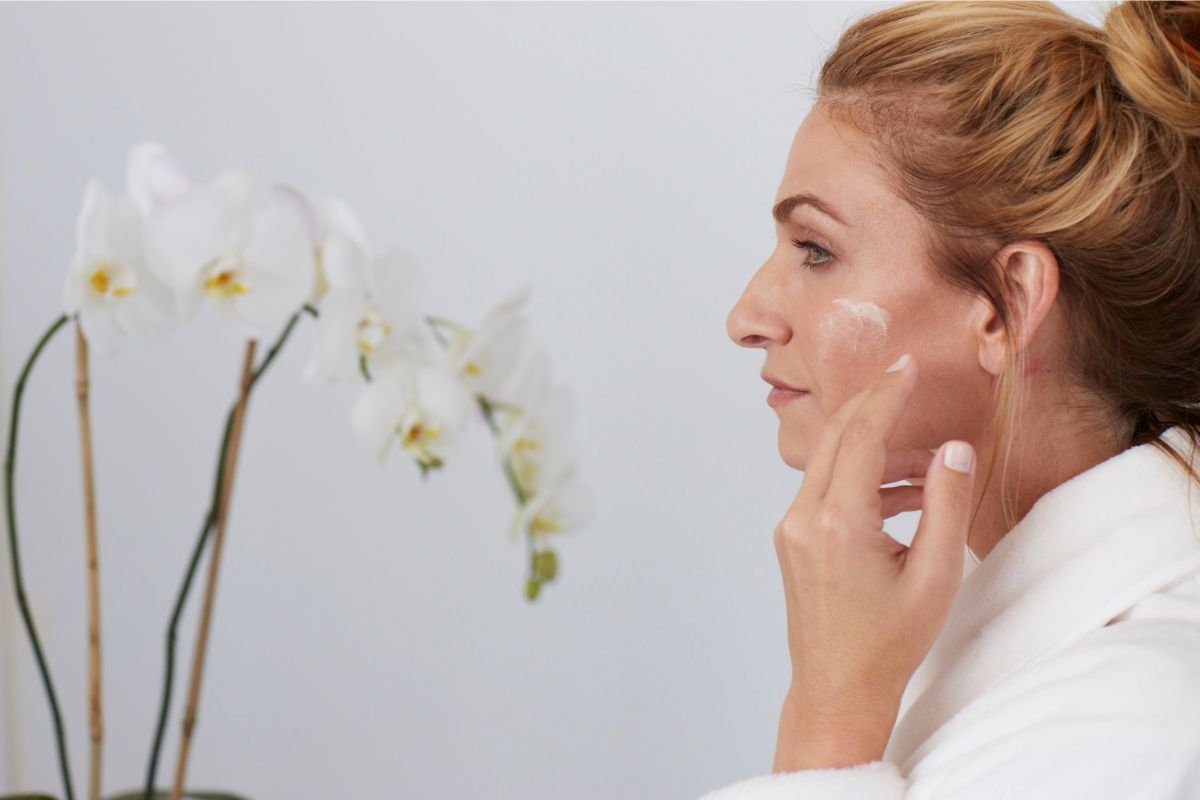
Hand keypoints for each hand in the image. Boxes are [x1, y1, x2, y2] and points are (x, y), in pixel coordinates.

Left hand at [772, 353, 976, 767]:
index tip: (906, 363)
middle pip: (836, 437)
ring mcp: (792, 529)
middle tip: (906, 378)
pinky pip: (825, 489)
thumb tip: (954, 449)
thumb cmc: (889, 643)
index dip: (885, 394)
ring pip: (829, 462)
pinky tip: (905, 495)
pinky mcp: (793, 539)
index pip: (859, 434)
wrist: (837, 688)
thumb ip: (945, 506)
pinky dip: (861, 478)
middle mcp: (804, 518)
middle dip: (872, 403)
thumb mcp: (935, 576)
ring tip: (930, 461)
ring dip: (873, 447)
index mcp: (838, 523)